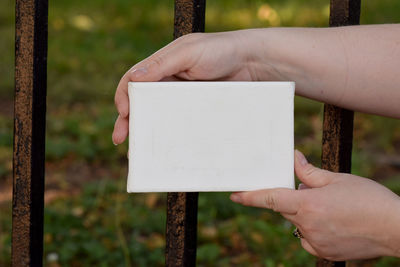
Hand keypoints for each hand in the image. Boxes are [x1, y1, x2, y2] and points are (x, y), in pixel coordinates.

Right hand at [112, 31, 259, 143]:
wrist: (254, 63)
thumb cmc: (221, 50)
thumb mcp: (189, 52)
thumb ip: (161, 64)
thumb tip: (133, 79)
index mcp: (162, 65)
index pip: (133, 81)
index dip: (123, 96)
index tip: (123, 113)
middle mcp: (168, 83)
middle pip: (141, 103)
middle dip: (128, 120)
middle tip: (120, 138)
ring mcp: (182, 99)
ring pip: (158, 117)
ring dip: (147, 132)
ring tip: (139, 152)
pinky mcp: (196, 111)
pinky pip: (179, 124)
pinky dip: (169, 136)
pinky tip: (166, 148)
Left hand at [230, 150, 399, 259]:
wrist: (395, 228)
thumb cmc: (368, 200)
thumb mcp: (338, 179)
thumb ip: (309, 172)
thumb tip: (293, 160)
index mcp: (308, 204)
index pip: (271, 198)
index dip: (250, 197)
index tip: (234, 195)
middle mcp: (307, 225)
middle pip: (286, 209)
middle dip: (293, 199)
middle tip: (314, 193)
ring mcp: (315, 242)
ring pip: (298, 224)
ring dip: (305, 214)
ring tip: (332, 209)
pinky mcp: (324, 253)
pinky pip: (308, 238)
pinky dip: (313, 229)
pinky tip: (332, 223)